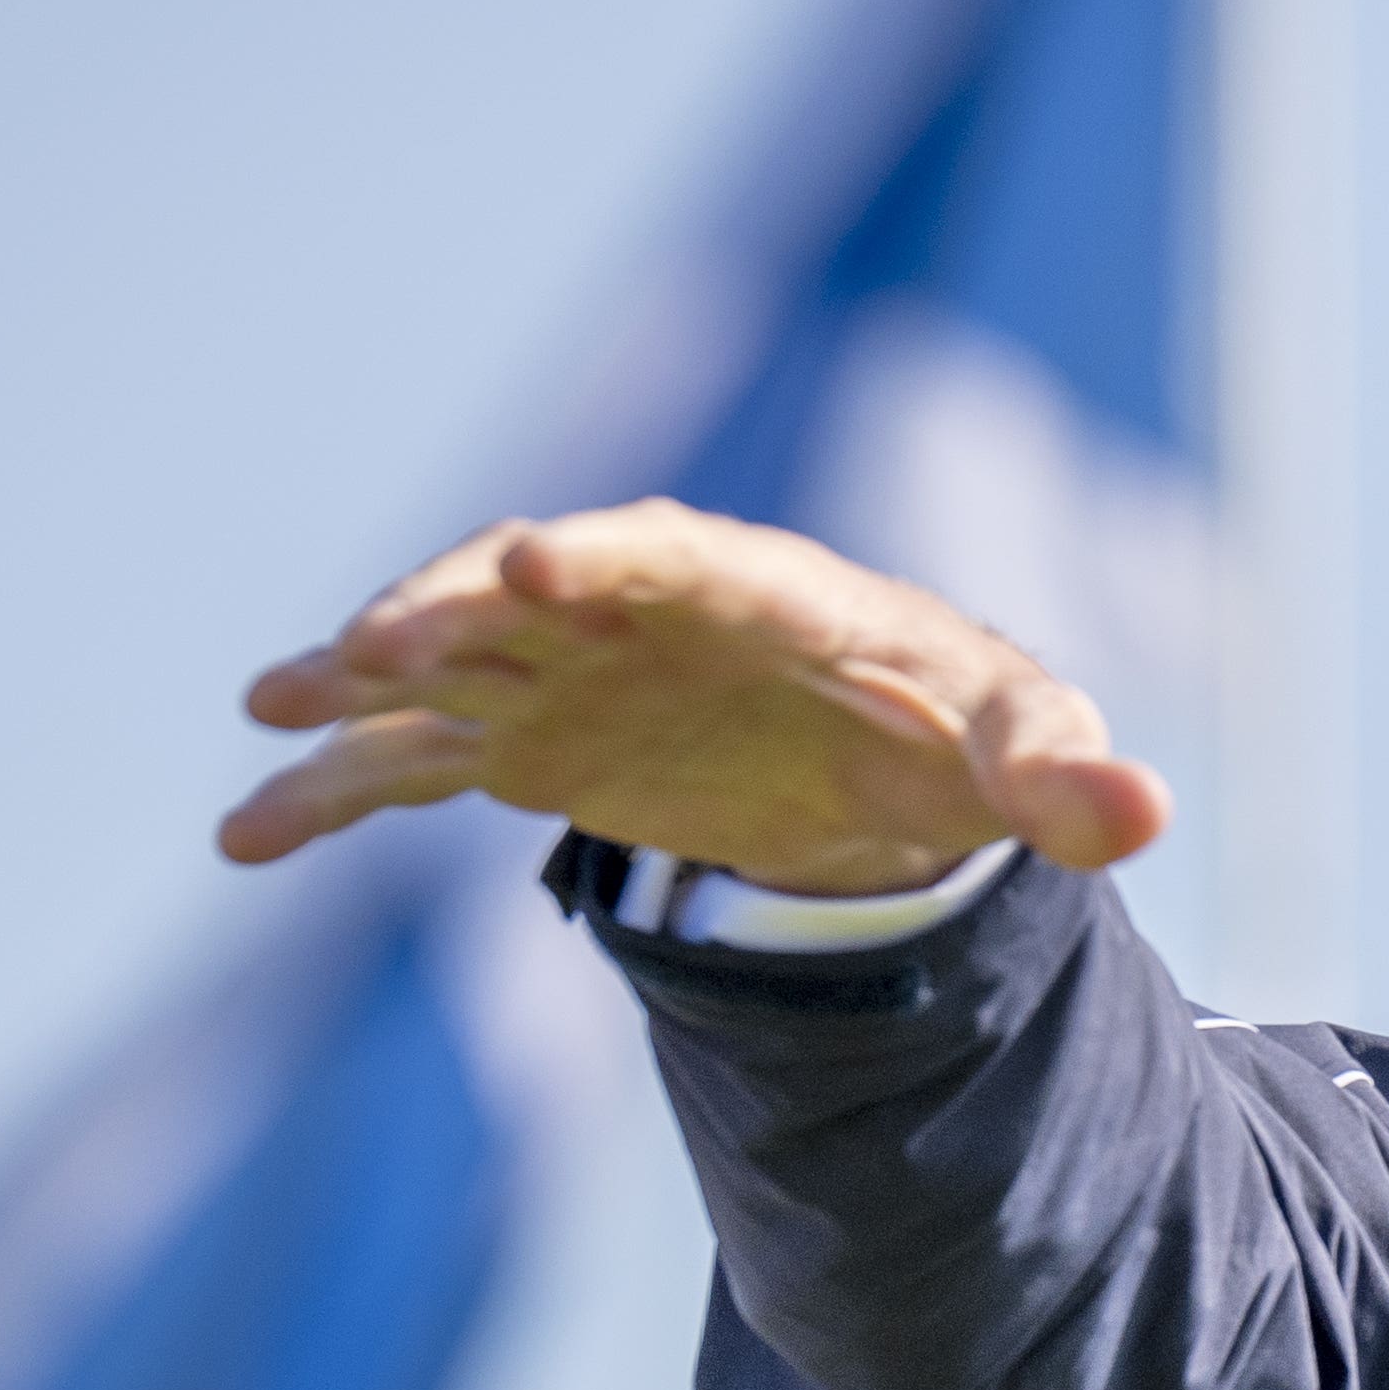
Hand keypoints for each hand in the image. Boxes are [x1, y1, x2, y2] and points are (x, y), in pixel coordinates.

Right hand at [220, 501, 1171, 893]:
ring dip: (361, 685)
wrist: (894, 764)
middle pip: (523, 592)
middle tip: (367, 651)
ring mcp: (568, 676)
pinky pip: (411, 767)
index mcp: (759, 588)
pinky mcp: (528, 747)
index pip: (669, 552)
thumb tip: (1146, 814)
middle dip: (446, 610)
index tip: (533, 565)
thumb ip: (1068, 777)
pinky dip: (333, 794)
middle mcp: (639, 613)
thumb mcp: (1027, 751)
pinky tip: (243, 837)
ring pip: (444, 667)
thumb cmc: (962, 730)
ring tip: (275, 714)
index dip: (600, 556)